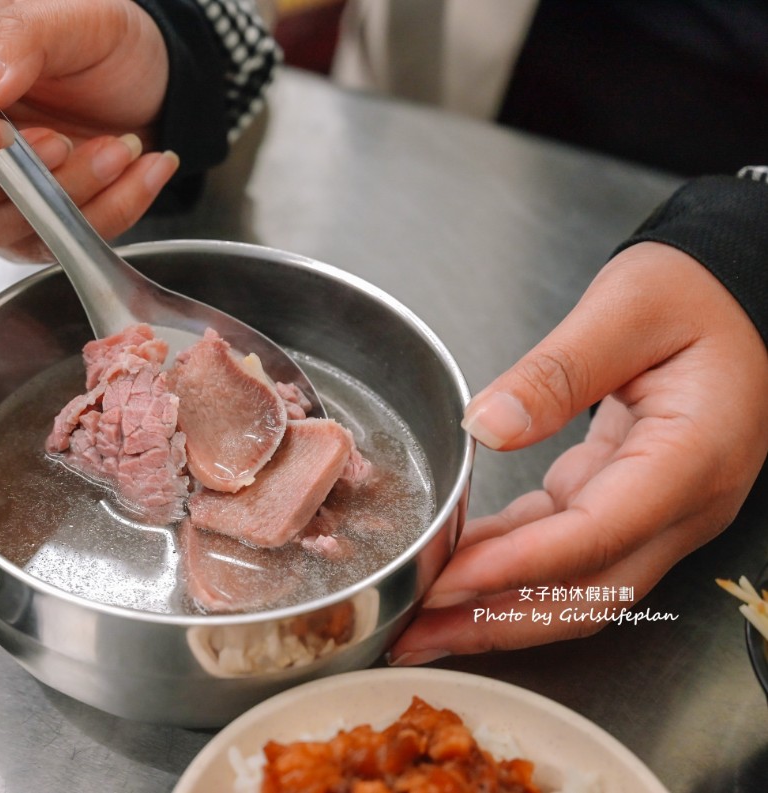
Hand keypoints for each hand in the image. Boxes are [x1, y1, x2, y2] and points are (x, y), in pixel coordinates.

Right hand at [0, 0, 179, 259]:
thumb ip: (12, 40)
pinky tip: (136, 169)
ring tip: (115, 147)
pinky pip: (38, 246)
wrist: (148, 73)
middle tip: (56, 142)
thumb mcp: (63, 12)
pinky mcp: (13, 225)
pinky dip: (99, 216)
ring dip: (55, 198)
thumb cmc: (90, 35)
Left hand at [389, 241, 767, 663]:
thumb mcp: (627, 307)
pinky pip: (564, 550)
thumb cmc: (693, 294)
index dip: (518, 566)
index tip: (449, 581)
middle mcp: (683, 503)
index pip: (597, 533)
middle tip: (415, 633)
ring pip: (574, 586)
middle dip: (496, 619)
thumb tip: (488, 427)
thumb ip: (557, 370)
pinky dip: (507, 567)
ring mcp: (658, 512)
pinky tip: (453, 570)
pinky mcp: (627, 502)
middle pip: (587, 590)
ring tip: (421, 622)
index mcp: (692, 456)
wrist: (734, 296)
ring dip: (495, 608)